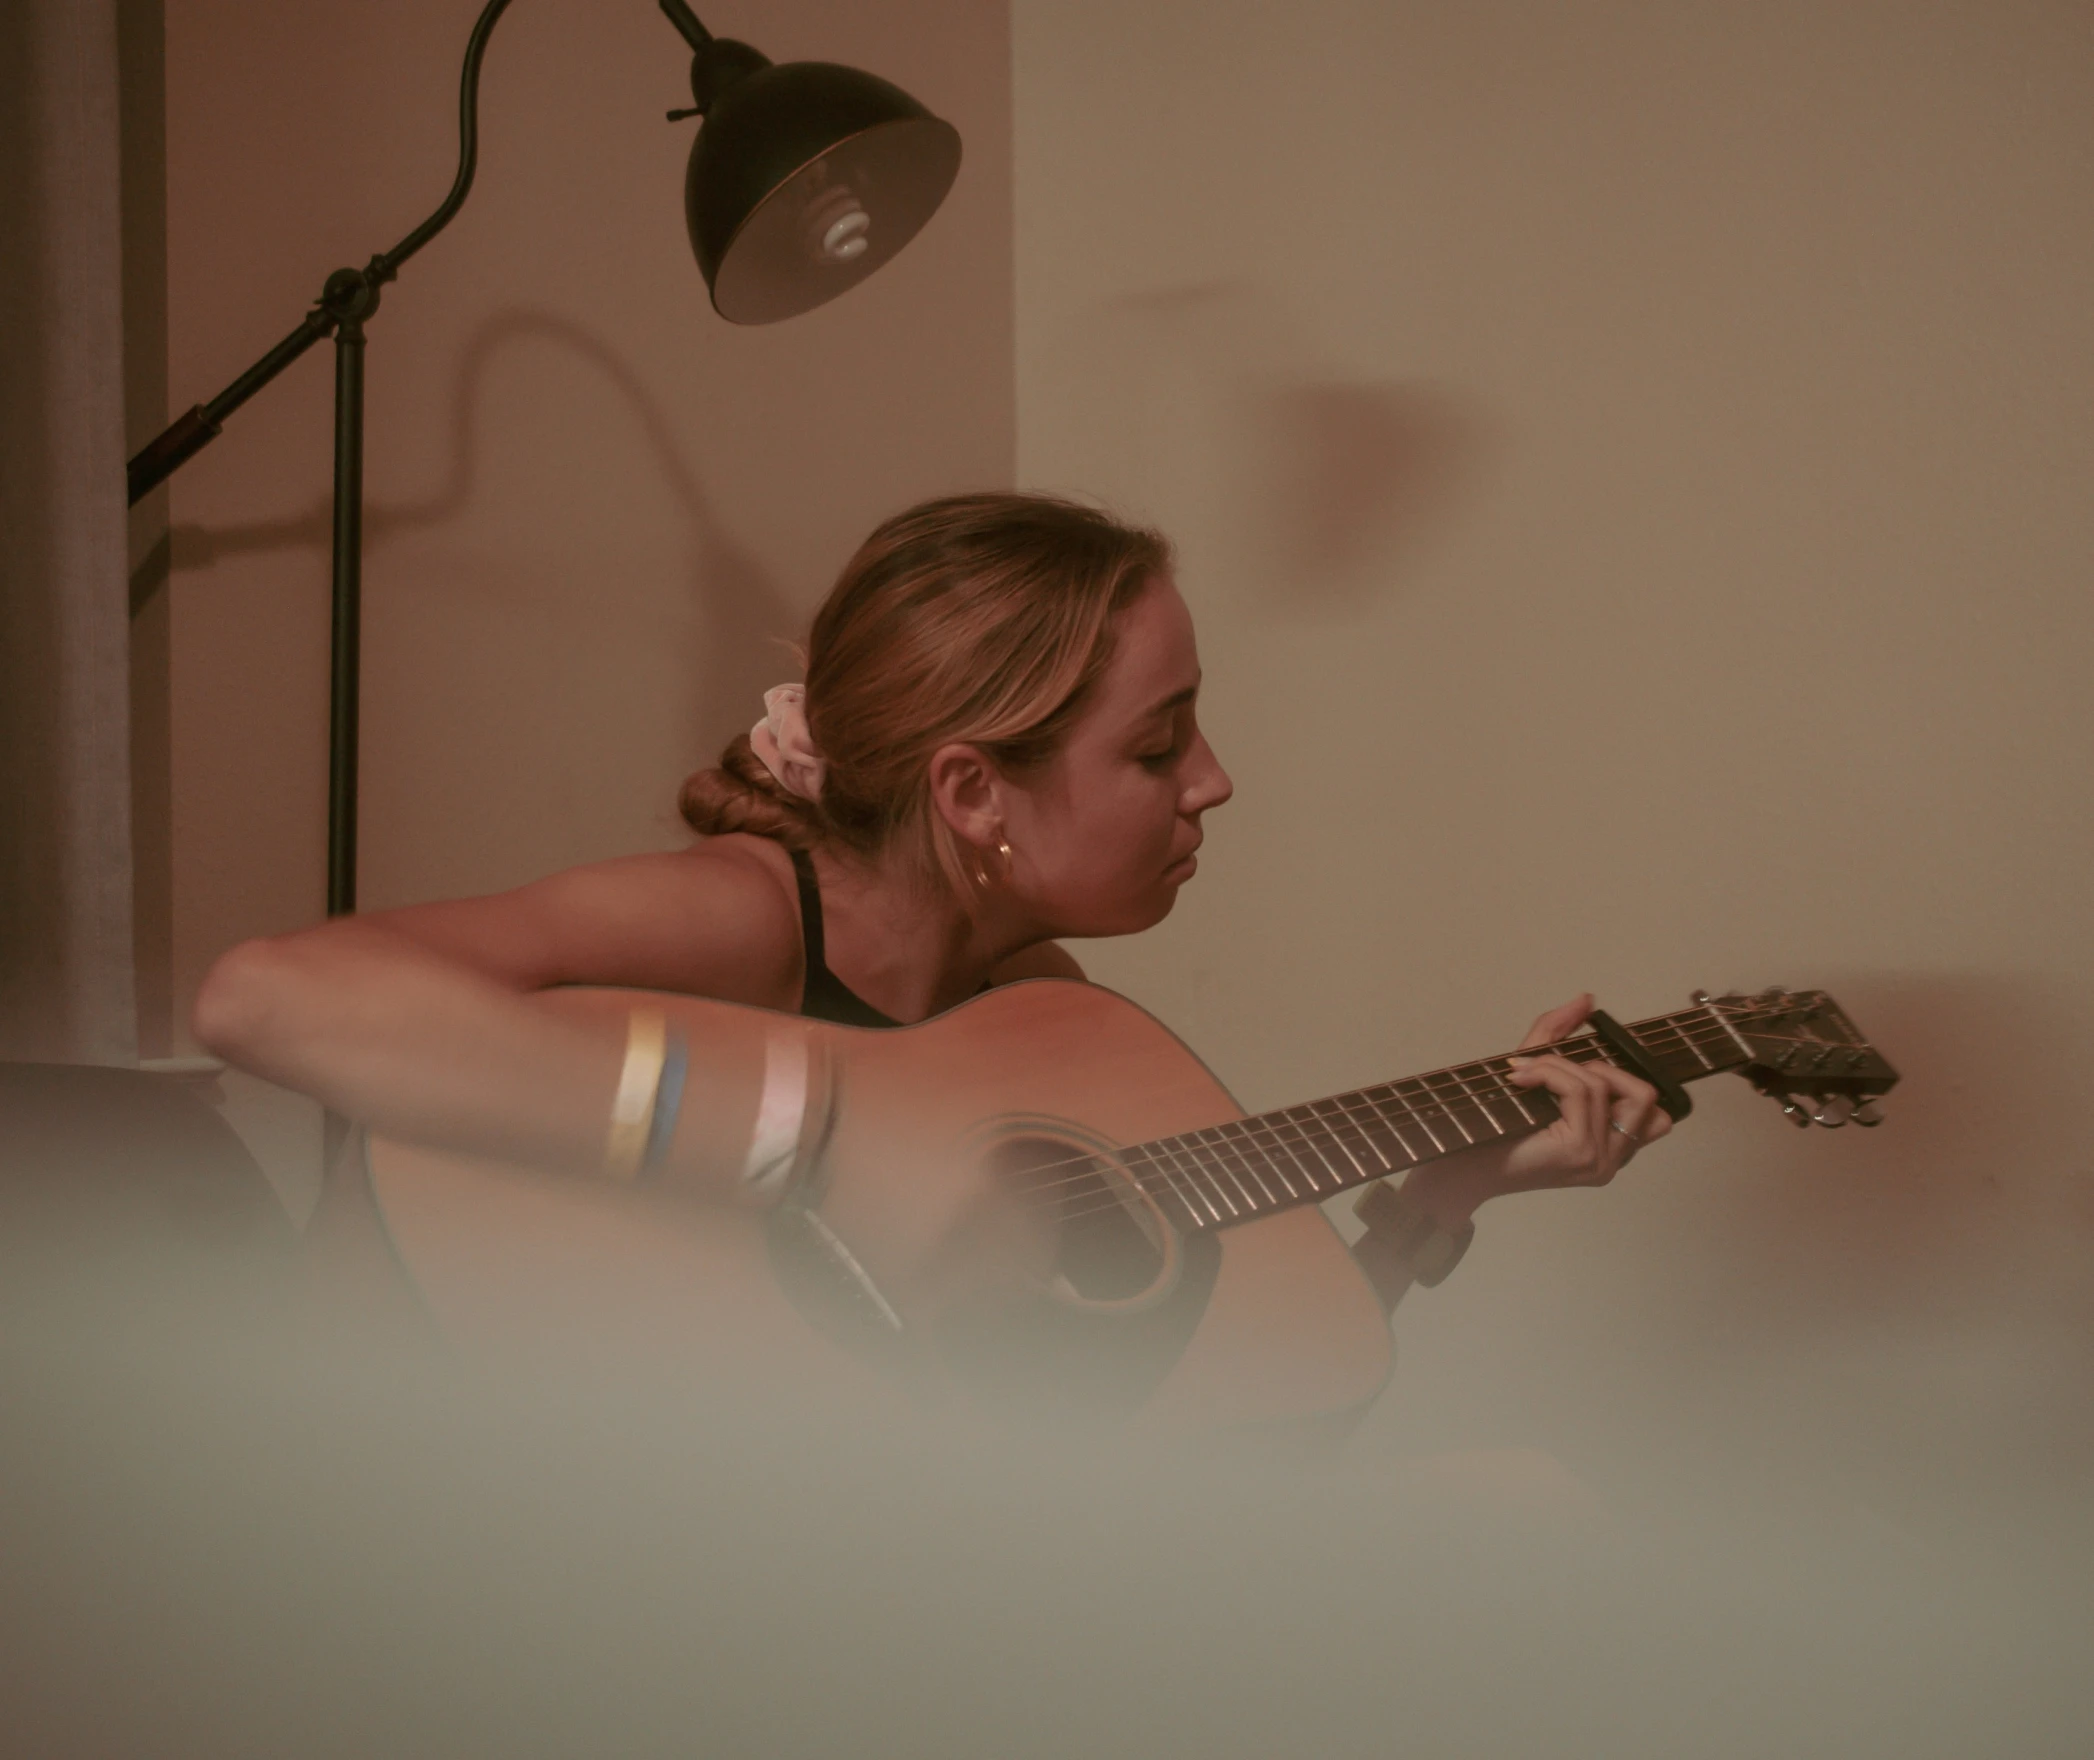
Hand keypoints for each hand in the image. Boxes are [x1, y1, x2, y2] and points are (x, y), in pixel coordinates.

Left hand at [1402, 994, 1672, 1223]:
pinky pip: (1582, 1090)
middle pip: (1645, 1094)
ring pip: (1604, 1084)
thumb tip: (1586, 999)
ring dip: (1560, 1065)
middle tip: (1555, 1072)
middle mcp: (1614, 1159)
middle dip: (1601, 1067)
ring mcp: (1601, 1159)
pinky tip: (1521, 1080)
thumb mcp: (1533, 1072)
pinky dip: (1550, 1072)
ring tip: (1526, 1073)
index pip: (1656, 1112)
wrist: (1462, 1167)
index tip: (1582, 1064)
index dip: (1625, 1077)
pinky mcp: (1581, 1151)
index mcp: (1611, 1148)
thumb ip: (1559, 1034)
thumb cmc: (1495, 1128)